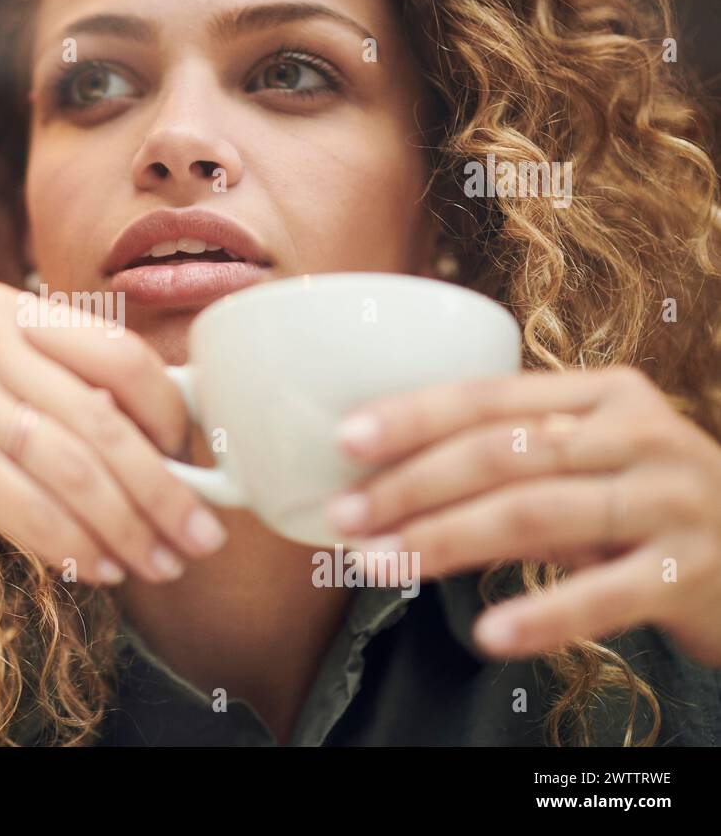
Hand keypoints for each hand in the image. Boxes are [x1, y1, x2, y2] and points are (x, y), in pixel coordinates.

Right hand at [0, 281, 226, 593]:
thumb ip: (64, 400)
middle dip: (166, 487)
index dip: (171, 416)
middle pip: (107, 417)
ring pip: (79, 468)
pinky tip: (101, 572)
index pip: (120, 354)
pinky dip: (77, 546)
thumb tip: (176, 451)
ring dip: (131, 527)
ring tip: (162, 565)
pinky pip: (37, 509)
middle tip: (203, 537)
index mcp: (5, 308)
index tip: (199, 468)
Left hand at [325, 366, 720, 666]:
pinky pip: (603, 595)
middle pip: (501, 452)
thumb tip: (387, 477)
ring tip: (381, 566)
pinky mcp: (690, 571)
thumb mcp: (590, 462)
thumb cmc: (649, 504)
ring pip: (535, 513)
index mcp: (603, 394)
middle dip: (410, 485)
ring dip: (445, 541)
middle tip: (344, 517)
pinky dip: (541, 615)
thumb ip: (511, 458)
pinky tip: (488, 635)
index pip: (489, 395)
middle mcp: (639, 434)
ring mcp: (670, 500)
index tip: (345, 441)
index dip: (413, 416)